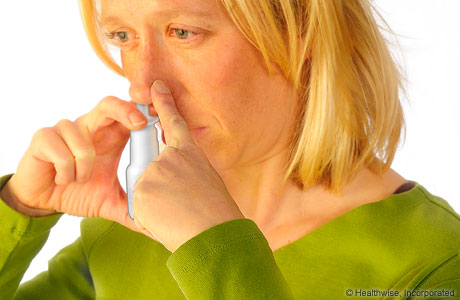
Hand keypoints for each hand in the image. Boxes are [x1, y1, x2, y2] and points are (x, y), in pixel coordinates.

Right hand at [6, 96, 157, 238]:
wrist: (42, 202)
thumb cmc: (78, 193)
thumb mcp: (109, 201)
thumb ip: (130, 207)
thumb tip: (153, 223)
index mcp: (111, 135)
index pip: (129, 114)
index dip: (143, 111)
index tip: (160, 116)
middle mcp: (91, 125)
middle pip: (109, 104)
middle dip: (125, 110)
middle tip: (139, 124)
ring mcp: (66, 129)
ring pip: (83, 143)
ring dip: (84, 170)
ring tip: (79, 180)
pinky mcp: (44, 137)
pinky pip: (62, 154)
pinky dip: (66, 173)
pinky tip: (62, 179)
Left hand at [132, 80, 243, 252]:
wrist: (215, 233)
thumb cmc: (218, 213)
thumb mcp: (208, 181)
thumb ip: (188, 171)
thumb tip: (176, 178)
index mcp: (190, 153)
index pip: (174, 122)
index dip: (164, 103)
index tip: (156, 86)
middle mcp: (170, 157)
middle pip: (152, 167)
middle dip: (159, 187)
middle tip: (181, 203)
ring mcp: (154, 171)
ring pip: (145, 189)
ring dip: (157, 206)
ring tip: (178, 215)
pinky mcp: (141, 189)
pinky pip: (139, 206)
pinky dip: (150, 218)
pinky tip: (169, 221)